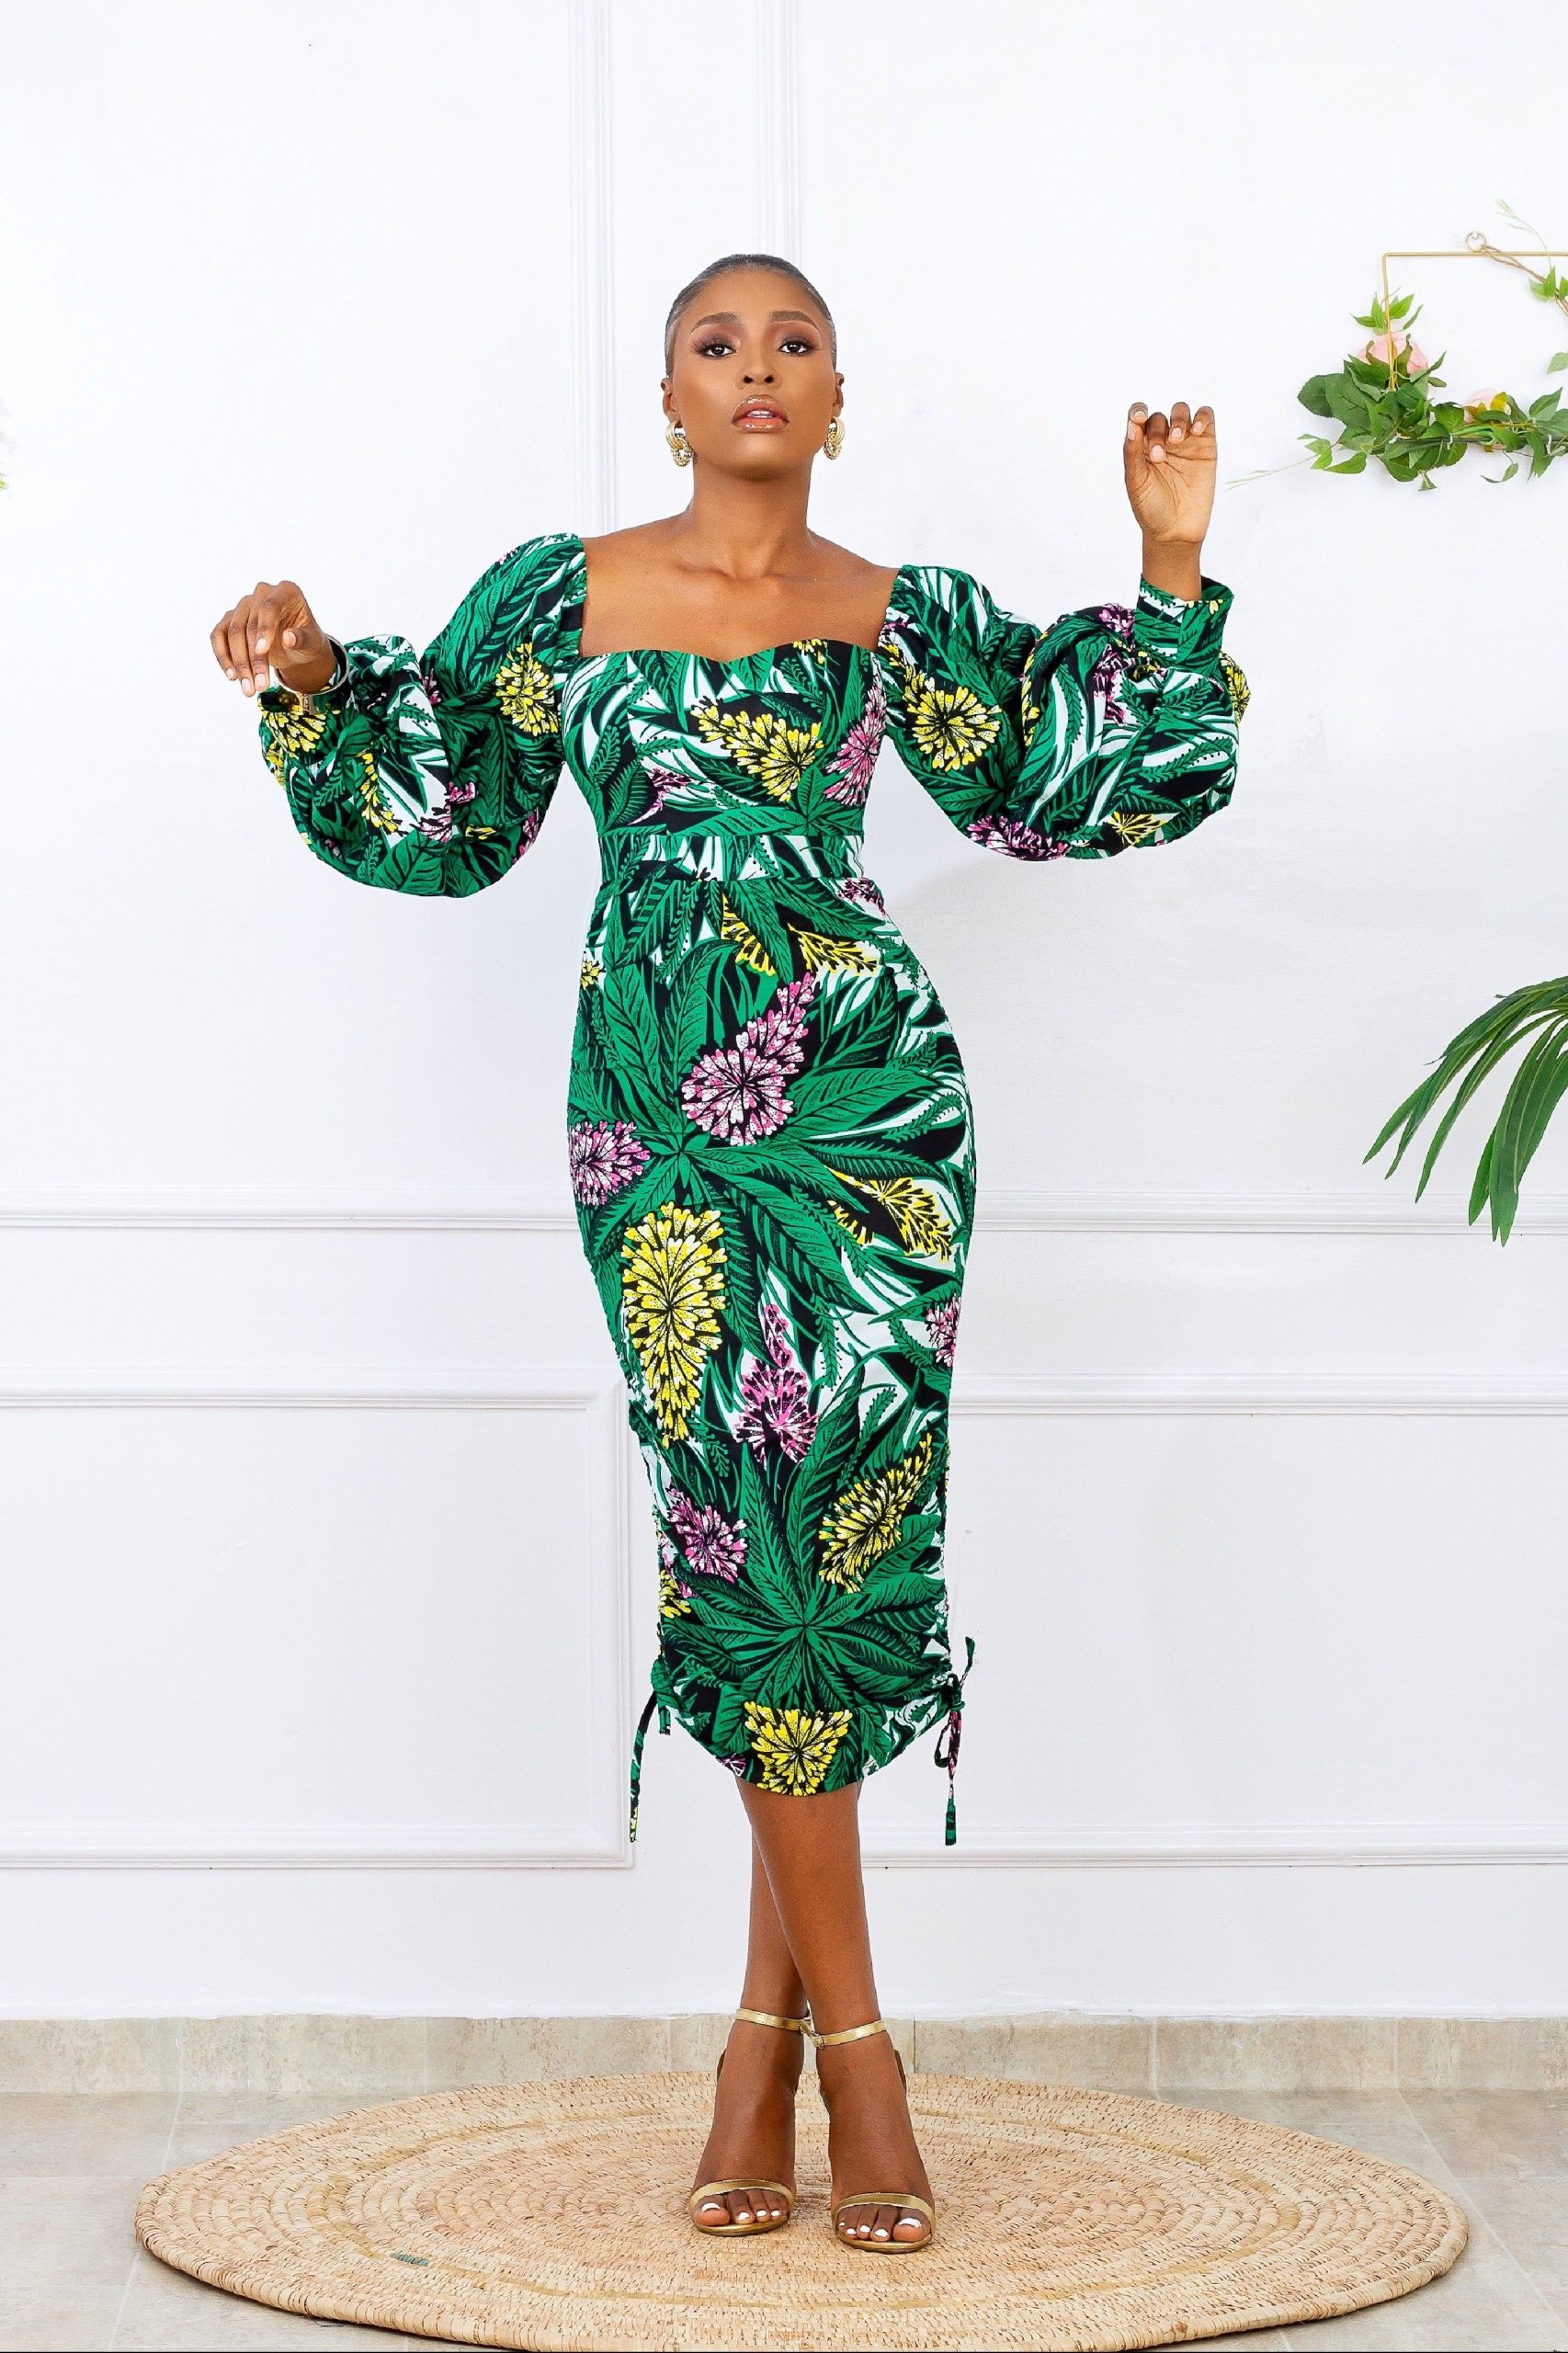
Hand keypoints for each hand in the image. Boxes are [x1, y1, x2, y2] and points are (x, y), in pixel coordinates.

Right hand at [210, 579, 334, 697]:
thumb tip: (288, 638)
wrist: (294, 647)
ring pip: (233, 633)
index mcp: (286, 592)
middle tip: (259, 687)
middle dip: (253, 659)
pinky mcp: (229, 620)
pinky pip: (218, 636)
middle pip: (249, 624)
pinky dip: (223, 656)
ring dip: (239, 663)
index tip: (263, 651)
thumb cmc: (306, 640)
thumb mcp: (312, 643)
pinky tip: (232, 676)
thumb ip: (303, 639)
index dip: (265, 629)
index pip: (269, 607)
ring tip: (248, 689)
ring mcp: (244, 606)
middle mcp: (262, 594)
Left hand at [1123, 401, 1216, 549]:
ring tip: (1176, 440)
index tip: (1139, 418)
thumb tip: (1132, 424)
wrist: (1176, 532)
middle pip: (1159, 417)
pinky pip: (1206, 419)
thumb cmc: (1151, 509)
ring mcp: (1185, 442)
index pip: (1138, 417)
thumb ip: (1132, 453)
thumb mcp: (1136, 482)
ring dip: (1178, 419)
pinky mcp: (1206, 446)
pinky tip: (1196, 430)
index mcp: (1140, 447)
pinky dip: (1203, 417)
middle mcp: (1162, 441)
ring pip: (1181, 411)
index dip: (1138, 411)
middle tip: (1159, 457)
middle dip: (1157, 432)